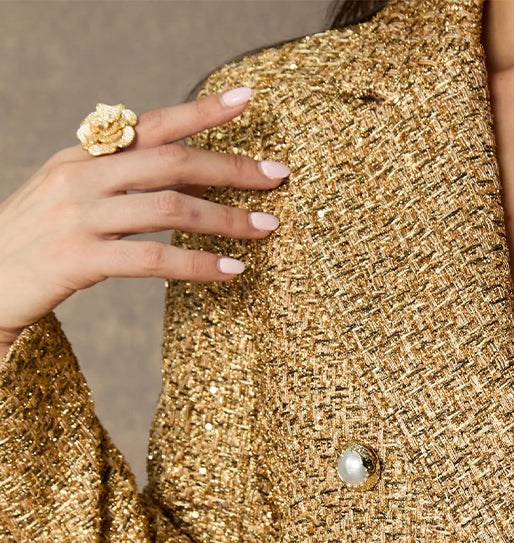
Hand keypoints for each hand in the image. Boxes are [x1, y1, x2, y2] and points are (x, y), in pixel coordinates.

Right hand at [0, 86, 288, 351]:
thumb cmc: (36, 245)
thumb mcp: (71, 198)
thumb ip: (118, 181)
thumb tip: (184, 173)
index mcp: (81, 155)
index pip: (149, 124)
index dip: (200, 111)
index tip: (245, 100)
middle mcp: (80, 177)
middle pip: (171, 161)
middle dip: (230, 167)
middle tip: (277, 177)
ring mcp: (78, 217)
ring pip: (169, 208)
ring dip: (226, 218)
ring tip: (266, 228)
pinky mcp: (78, 260)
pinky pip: (153, 260)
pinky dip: (198, 264)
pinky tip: (232, 270)